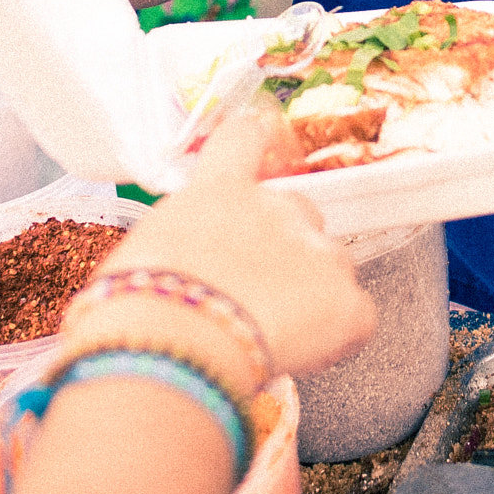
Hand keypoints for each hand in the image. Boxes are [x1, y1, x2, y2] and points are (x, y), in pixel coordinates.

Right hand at [82, 109, 374, 380]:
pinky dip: (337, 338)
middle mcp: (275, 206)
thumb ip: (182, 244)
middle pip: (297, 211)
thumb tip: (184, 271)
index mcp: (219, 190)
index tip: (262, 140)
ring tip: (271, 335)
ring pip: (329, 265)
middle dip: (283, 247)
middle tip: (251, 293)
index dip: (256, 142)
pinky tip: (304, 355)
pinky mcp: (346, 301)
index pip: (245, 138)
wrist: (171, 341)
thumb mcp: (145, 254)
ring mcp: (317, 249)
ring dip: (310, 293)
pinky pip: (355, 317)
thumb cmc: (138, 306)